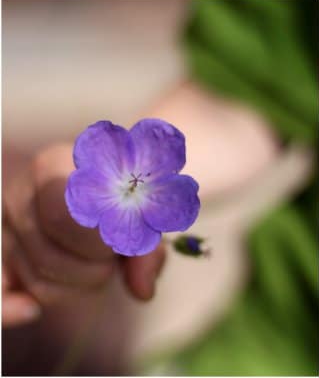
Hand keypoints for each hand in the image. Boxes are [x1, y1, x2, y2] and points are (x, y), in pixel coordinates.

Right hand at [2, 144, 165, 326]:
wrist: (108, 186)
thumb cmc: (126, 195)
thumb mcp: (144, 214)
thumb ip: (146, 248)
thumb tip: (142, 291)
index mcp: (55, 167)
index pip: (62, 215)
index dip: (96, 242)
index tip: (120, 242)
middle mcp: (21, 193)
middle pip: (47, 253)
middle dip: (94, 268)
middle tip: (115, 257)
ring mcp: (6, 225)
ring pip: (36, 278)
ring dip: (79, 286)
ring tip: (99, 264)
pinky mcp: (2, 256)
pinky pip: (0, 293)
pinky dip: (9, 308)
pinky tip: (29, 310)